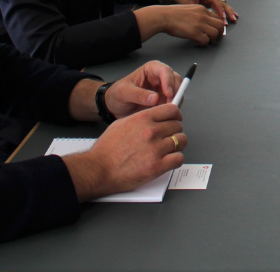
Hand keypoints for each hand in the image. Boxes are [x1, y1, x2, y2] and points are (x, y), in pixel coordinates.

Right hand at [64, 105, 184, 200]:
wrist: (98, 169)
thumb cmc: (106, 150)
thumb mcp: (122, 123)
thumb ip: (141, 119)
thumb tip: (155, 117)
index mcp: (143, 119)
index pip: (172, 110)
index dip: (175, 116)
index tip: (174, 120)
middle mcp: (151, 131)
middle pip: (178, 126)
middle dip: (174, 131)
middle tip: (168, 138)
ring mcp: (156, 149)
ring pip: (181, 141)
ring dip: (176, 146)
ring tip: (168, 150)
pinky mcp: (157, 166)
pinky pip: (179, 158)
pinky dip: (175, 160)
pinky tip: (168, 161)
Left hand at [105, 60, 181, 117]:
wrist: (114, 106)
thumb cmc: (117, 95)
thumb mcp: (123, 93)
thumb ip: (138, 94)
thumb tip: (155, 98)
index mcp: (151, 69)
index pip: (165, 71)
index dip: (169, 81)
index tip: (168, 94)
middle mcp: (160, 77)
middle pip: (176, 80)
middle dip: (175, 92)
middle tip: (170, 105)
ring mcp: (164, 89)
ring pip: (178, 91)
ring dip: (175, 101)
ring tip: (166, 111)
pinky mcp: (165, 100)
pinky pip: (174, 102)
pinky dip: (172, 108)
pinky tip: (165, 114)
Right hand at [157, 4, 227, 45]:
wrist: (163, 16)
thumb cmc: (172, 14)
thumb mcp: (189, 9)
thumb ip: (198, 14)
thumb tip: (204, 23)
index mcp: (202, 9)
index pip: (217, 17)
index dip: (217, 25)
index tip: (216, 30)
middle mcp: (203, 15)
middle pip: (220, 25)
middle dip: (219, 32)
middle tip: (214, 37)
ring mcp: (199, 24)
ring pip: (215, 33)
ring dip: (212, 39)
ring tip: (206, 40)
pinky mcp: (194, 33)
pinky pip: (205, 40)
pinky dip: (203, 43)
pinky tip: (198, 42)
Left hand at [166, 0, 237, 23]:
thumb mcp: (188, 4)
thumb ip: (195, 12)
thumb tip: (202, 22)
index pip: (215, 1)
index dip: (220, 10)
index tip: (222, 19)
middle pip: (221, 2)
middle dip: (227, 11)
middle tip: (231, 20)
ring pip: (222, 4)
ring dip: (228, 12)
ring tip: (234, 19)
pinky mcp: (210, 2)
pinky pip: (220, 6)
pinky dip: (225, 12)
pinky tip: (231, 16)